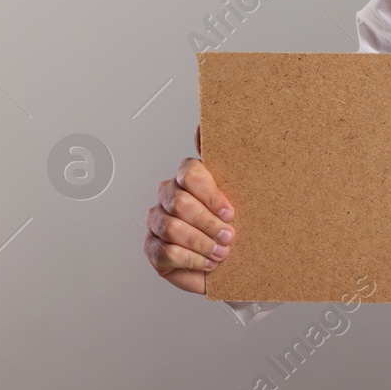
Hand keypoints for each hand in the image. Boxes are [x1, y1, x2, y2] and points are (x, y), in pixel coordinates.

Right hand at [143, 125, 235, 293]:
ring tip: (222, 252)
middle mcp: (168, 196)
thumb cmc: (231, 222)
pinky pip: (166, 251)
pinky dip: (191, 259)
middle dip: (208, 223)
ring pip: (172, 228)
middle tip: (229, 236)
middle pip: (180, 203)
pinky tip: (207, 262)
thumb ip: (223, 159)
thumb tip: (202, 126)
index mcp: (187, 177)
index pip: (189, 173)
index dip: (211, 195)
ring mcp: (157, 221)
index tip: (230, 212)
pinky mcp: (153, 247)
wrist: (232, 259)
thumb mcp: (237, 191)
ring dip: (202, 243)